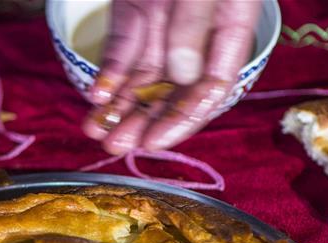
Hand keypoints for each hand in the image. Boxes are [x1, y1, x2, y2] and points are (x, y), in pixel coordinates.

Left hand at [82, 0, 259, 153]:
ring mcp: (165, 24)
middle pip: (174, 91)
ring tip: (96, 130)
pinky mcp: (135, 12)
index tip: (154, 141)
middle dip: (144, 122)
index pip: (213, 88)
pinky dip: (109, 73)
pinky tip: (96, 96)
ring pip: (143, 77)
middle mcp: (199, 34)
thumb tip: (183, 72)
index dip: (183, 119)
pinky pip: (123, 48)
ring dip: (121, 106)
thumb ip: (195, 22)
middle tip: (117, 144)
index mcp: (232, 25)